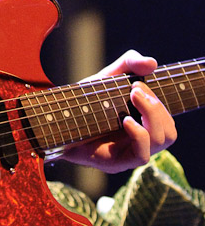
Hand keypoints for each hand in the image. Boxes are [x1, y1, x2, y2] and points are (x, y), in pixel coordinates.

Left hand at [64, 50, 176, 172]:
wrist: (57, 117)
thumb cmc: (85, 99)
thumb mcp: (108, 76)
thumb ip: (129, 63)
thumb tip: (152, 63)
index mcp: (142, 124)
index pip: (168, 120)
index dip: (161, 102)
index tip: (138, 84)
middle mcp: (139, 141)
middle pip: (170, 132)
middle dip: (157, 107)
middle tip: (135, 91)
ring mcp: (129, 153)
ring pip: (161, 141)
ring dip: (152, 115)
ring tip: (132, 98)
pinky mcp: (116, 162)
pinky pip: (142, 155)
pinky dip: (139, 134)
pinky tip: (126, 120)